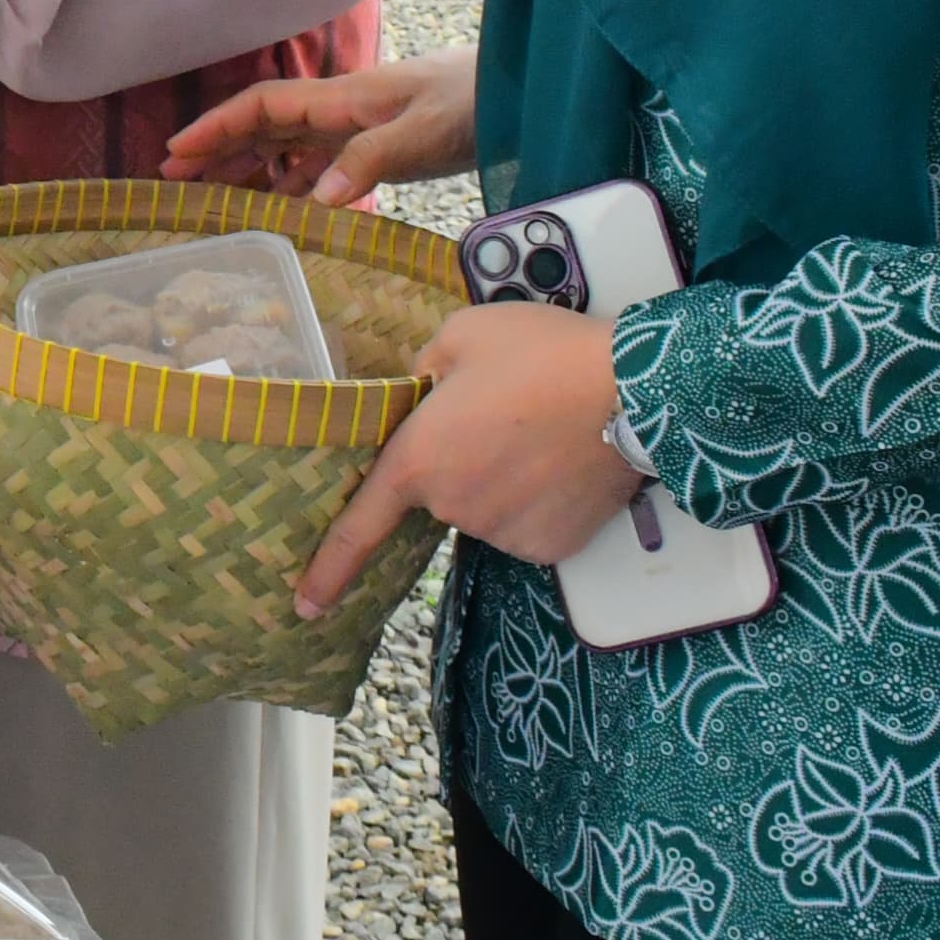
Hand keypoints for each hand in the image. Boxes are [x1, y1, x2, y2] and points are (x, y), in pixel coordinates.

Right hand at [161, 47, 478, 202]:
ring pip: (287, 146)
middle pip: (263, 126)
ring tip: (213, 197)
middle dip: (218, 149)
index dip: (216, 127)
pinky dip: (292, 183)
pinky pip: (320, 164)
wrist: (517, 92)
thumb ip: (369, 161)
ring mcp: (357, 127)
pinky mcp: (378, 144)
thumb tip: (315, 200)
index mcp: (341, 99)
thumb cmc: (472, 103)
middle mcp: (340, 109)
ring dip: (249, 167)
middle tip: (174, 181)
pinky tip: (282, 207)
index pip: (262, 107)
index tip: (176, 152)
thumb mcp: (422, 132)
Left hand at [294, 297, 640, 615]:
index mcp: (419, 459)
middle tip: (503, 413)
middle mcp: (456, 507)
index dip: (328, 569)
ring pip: (486, 506)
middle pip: (440, 491)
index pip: (360, 526)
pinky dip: (538, 499)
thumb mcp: (462, 335)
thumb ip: (423, 368)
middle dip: (460, 458)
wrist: (635, 390)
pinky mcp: (550, 546)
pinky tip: (561, 461)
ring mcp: (505, 532)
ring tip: (541, 430)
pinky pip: (526, 523)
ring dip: (501, 477)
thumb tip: (421, 394)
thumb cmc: (545, 354)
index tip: (304, 604)